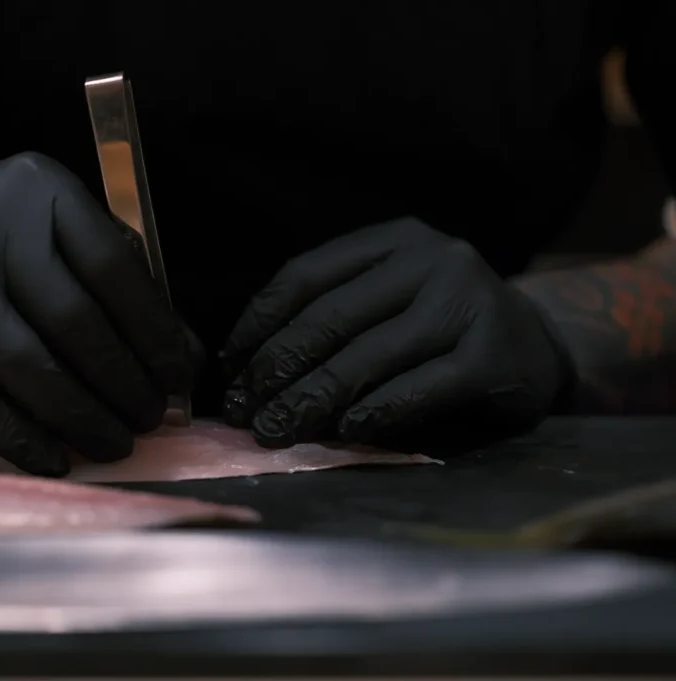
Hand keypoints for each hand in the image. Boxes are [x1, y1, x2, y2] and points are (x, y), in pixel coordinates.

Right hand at [0, 150, 194, 475]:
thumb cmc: (20, 242)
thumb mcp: (77, 242)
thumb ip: (132, 295)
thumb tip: (182, 370)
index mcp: (44, 189)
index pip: (110, 266)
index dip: (151, 333)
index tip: (177, 382)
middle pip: (64, 316)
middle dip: (116, 382)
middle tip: (146, 423)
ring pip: (14, 358)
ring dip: (71, 416)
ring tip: (110, 445)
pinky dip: (13, 434)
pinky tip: (50, 457)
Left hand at [220, 218, 574, 447]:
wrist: (539, 344)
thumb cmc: (443, 329)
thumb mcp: (388, 303)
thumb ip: (332, 320)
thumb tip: (249, 375)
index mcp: (392, 240)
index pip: (304, 276)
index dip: (258, 325)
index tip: (229, 369)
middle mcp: (431, 259)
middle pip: (330, 317)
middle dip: (276, 370)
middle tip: (244, 412)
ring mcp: (465, 303)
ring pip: (367, 355)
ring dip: (312, 398)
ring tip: (277, 429)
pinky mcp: (491, 356)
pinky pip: (416, 388)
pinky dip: (374, 411)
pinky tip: (343, 431)